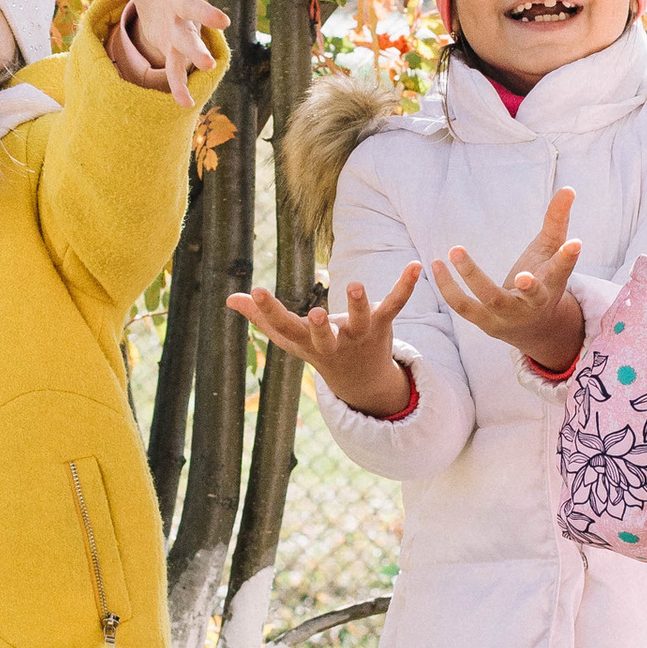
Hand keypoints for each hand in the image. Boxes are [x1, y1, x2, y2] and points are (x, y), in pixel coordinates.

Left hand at [106, 0, 226, 106]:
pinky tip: (180, 104)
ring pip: (188, 41)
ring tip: (206, 65)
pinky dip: (178, 86)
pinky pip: (176, 69)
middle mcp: (179, 3)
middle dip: (206, 14)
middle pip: (192, 8)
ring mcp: (178, 28)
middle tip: (223, 21)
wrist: (155, 7)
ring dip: (196, 53)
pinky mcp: (172, 49)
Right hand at [228, 265, 420, 419]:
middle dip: (320, 327)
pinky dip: (405, 286)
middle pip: (324, 337)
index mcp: (306, 343)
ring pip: (360, 321)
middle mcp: (333, 343)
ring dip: (359, 304)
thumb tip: (230, 299)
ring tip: (354, 285)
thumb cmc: (319, 351)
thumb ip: (262, 318)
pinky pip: (395, 305)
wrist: (362, 382)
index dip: (268, 311)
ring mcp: (359, 335)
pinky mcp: (382, 326)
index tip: (255, 291)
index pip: (284, 328)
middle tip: (316, 314)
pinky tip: (416, 266)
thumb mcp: (290, 339)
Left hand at [431, 187, 585, 373]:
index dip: (567, 258)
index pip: (561, 271)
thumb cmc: (543, 280)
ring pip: (491, 298)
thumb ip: (557, 221)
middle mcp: (533, 305)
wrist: (531, 327)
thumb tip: (568, 188)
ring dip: (472, 276)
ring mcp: (507, 316)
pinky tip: (436, 264)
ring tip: (455, 249)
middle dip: (529, 286)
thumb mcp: (550, 252)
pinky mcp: (484, 322)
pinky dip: (448, 287)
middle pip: (531, 296)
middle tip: (523, 275)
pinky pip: (463, 306)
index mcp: (552, 285)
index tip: (576, 243)